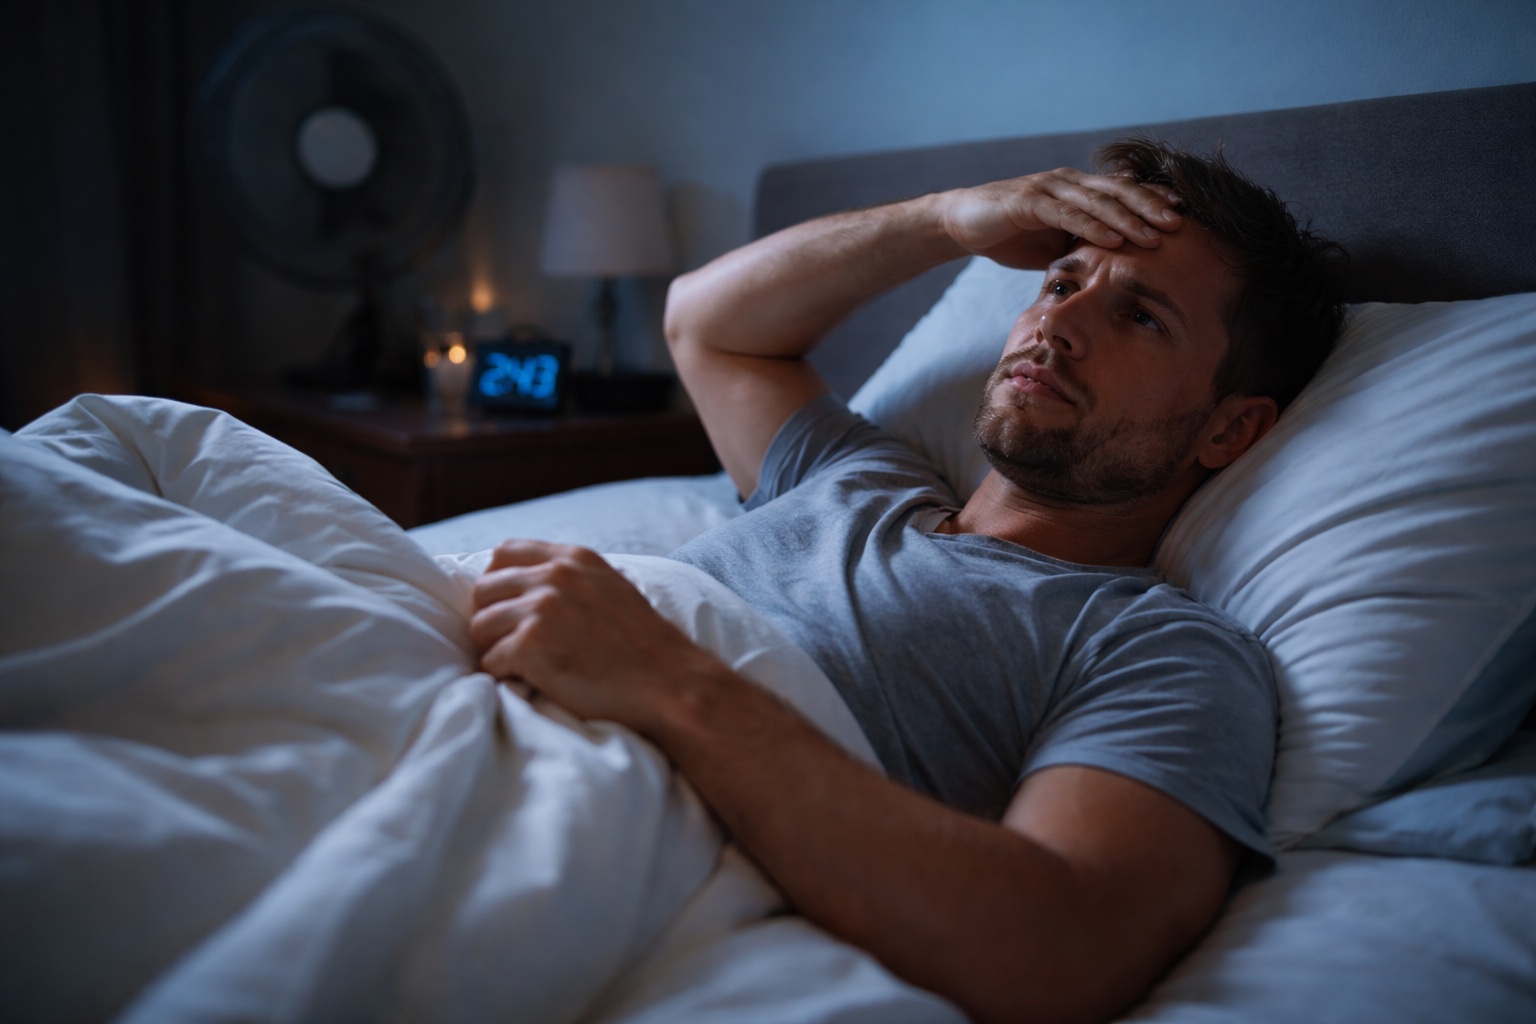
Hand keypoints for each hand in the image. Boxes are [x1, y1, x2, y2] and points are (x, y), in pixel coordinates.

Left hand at [469, 539, 719, 729]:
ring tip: (525, 666)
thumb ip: (569, 578)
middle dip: (491, 620)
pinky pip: (490, 662)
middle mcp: (554, 576)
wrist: (669, 683)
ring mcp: (541, 609)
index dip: (497, 584)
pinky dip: (505, 677)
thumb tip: (523, 587)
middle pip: (484, 590)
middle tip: (512, 645)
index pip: (503, 553)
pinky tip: (533, 682)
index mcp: (573, 558)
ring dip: (495, 650)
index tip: (509, 610)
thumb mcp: (609, 587)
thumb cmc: (642, 645)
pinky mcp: (531, 645)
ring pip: (480, 626)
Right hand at [939, 168, 1180, 267]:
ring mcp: (1049, 189)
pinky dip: (1091, 226)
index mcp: (1078, 190)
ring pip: (1098, 201)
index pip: (1123, 192)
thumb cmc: (1011, 233)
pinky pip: (1066, 214)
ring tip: (1155, 235)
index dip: (1153, 200)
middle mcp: (1068, 183)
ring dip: (1129, 218)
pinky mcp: (1028, 201)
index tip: (1183, 214)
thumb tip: (1115, 265)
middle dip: (1151, 206)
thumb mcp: (1054, 241)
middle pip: (1119, 191)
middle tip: (1180, 223)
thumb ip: (1083, 244)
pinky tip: (1113, 238)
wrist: (962, 222)